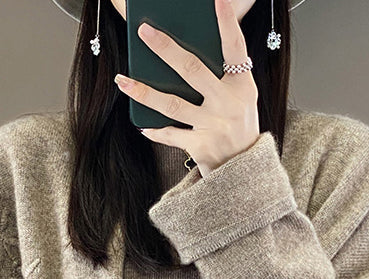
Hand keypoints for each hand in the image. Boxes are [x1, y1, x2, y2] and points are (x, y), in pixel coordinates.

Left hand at [114, 0, 260, 177]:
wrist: (245, 172)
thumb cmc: (238, 128)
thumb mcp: (241, 99)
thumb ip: (222, 77)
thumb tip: (183, 56)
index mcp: (242, 85)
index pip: (235, 48)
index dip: (227, 23)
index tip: (218, 0)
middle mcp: (228, 103)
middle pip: (193, 69)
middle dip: (166, 48)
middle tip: (145, 31)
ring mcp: (214, 125)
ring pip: (173, 103)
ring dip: (144, 91)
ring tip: (123, 80)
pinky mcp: (201, 146)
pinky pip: (171, 134)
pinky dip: (155, 130)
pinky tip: (141, 123)